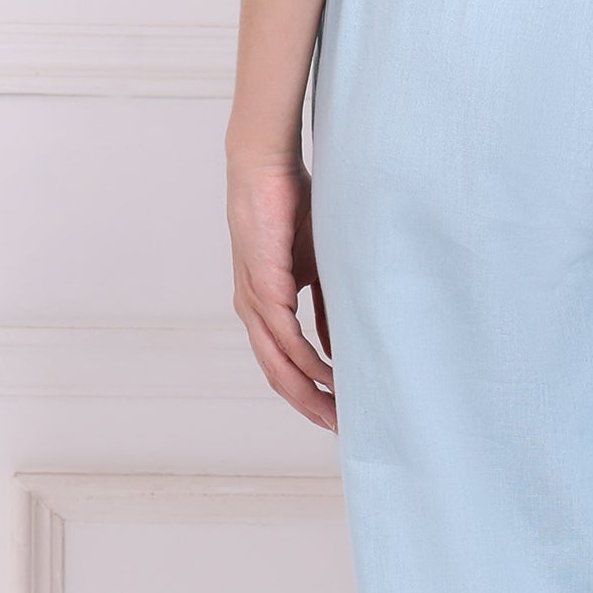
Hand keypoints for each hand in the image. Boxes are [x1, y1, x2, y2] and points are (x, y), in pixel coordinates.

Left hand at [227, 153, 335, 432]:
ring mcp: (254, 298)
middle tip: (339, 429)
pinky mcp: (263, 282)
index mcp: (262, 307)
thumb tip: (340, 348)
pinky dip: (307, 359)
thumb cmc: (291, 208)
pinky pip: (284, 334)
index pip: (281, 365)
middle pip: (277, 375)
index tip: (336, 415)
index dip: (307, 394)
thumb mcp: (317, 267)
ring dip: (310, 391)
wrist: (265, 163)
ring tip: (339, 409)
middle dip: (309, 405)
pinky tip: (328, 374)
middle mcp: (253, 309)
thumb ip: (326, 308)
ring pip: (279, 363)